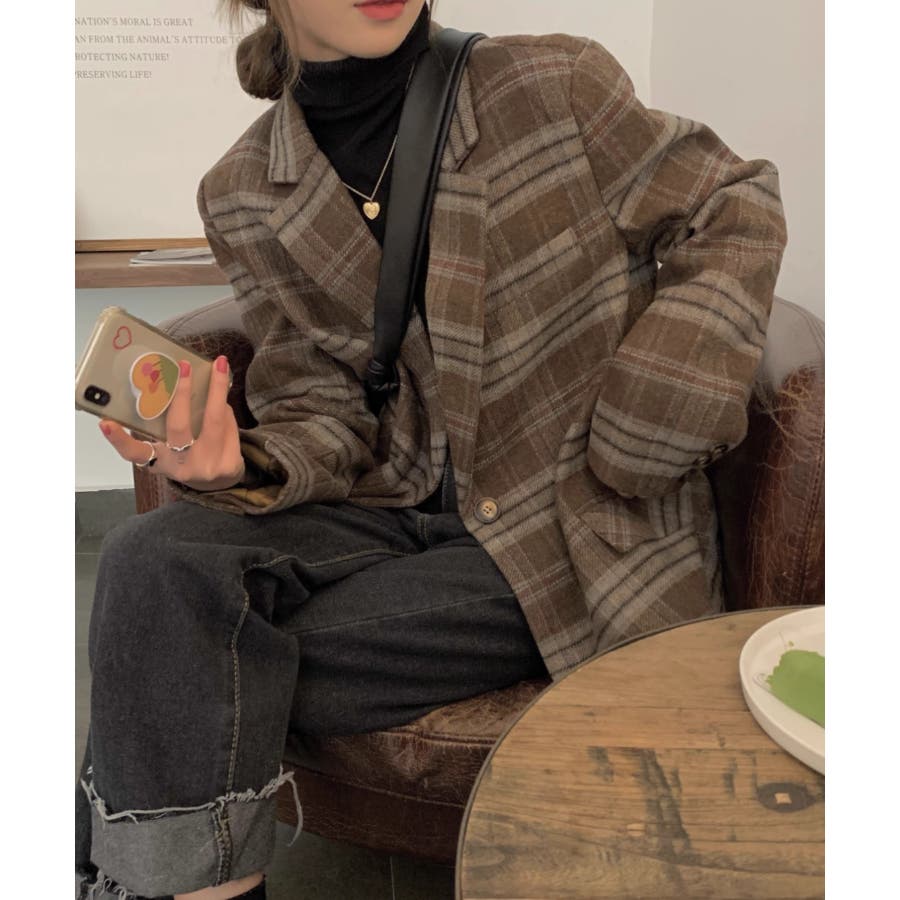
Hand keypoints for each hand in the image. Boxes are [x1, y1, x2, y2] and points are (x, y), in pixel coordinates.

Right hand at [100, 355, 245, 491]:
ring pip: (213, 421)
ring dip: (217, 390)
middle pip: (179, 427)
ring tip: (220, 366)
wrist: (219, 485)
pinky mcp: (229, 465)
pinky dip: (227, 410)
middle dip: (182, 393)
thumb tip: (163, 385)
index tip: (105, 422)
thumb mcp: (169, 450)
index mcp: (159, 462)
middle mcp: (181, 467)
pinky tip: (224, 401)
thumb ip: (162, 428)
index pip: (134, 453)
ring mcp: (206, 467)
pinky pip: (230, 427)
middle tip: (183, 367)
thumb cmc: (189, 458)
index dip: (118, 439)